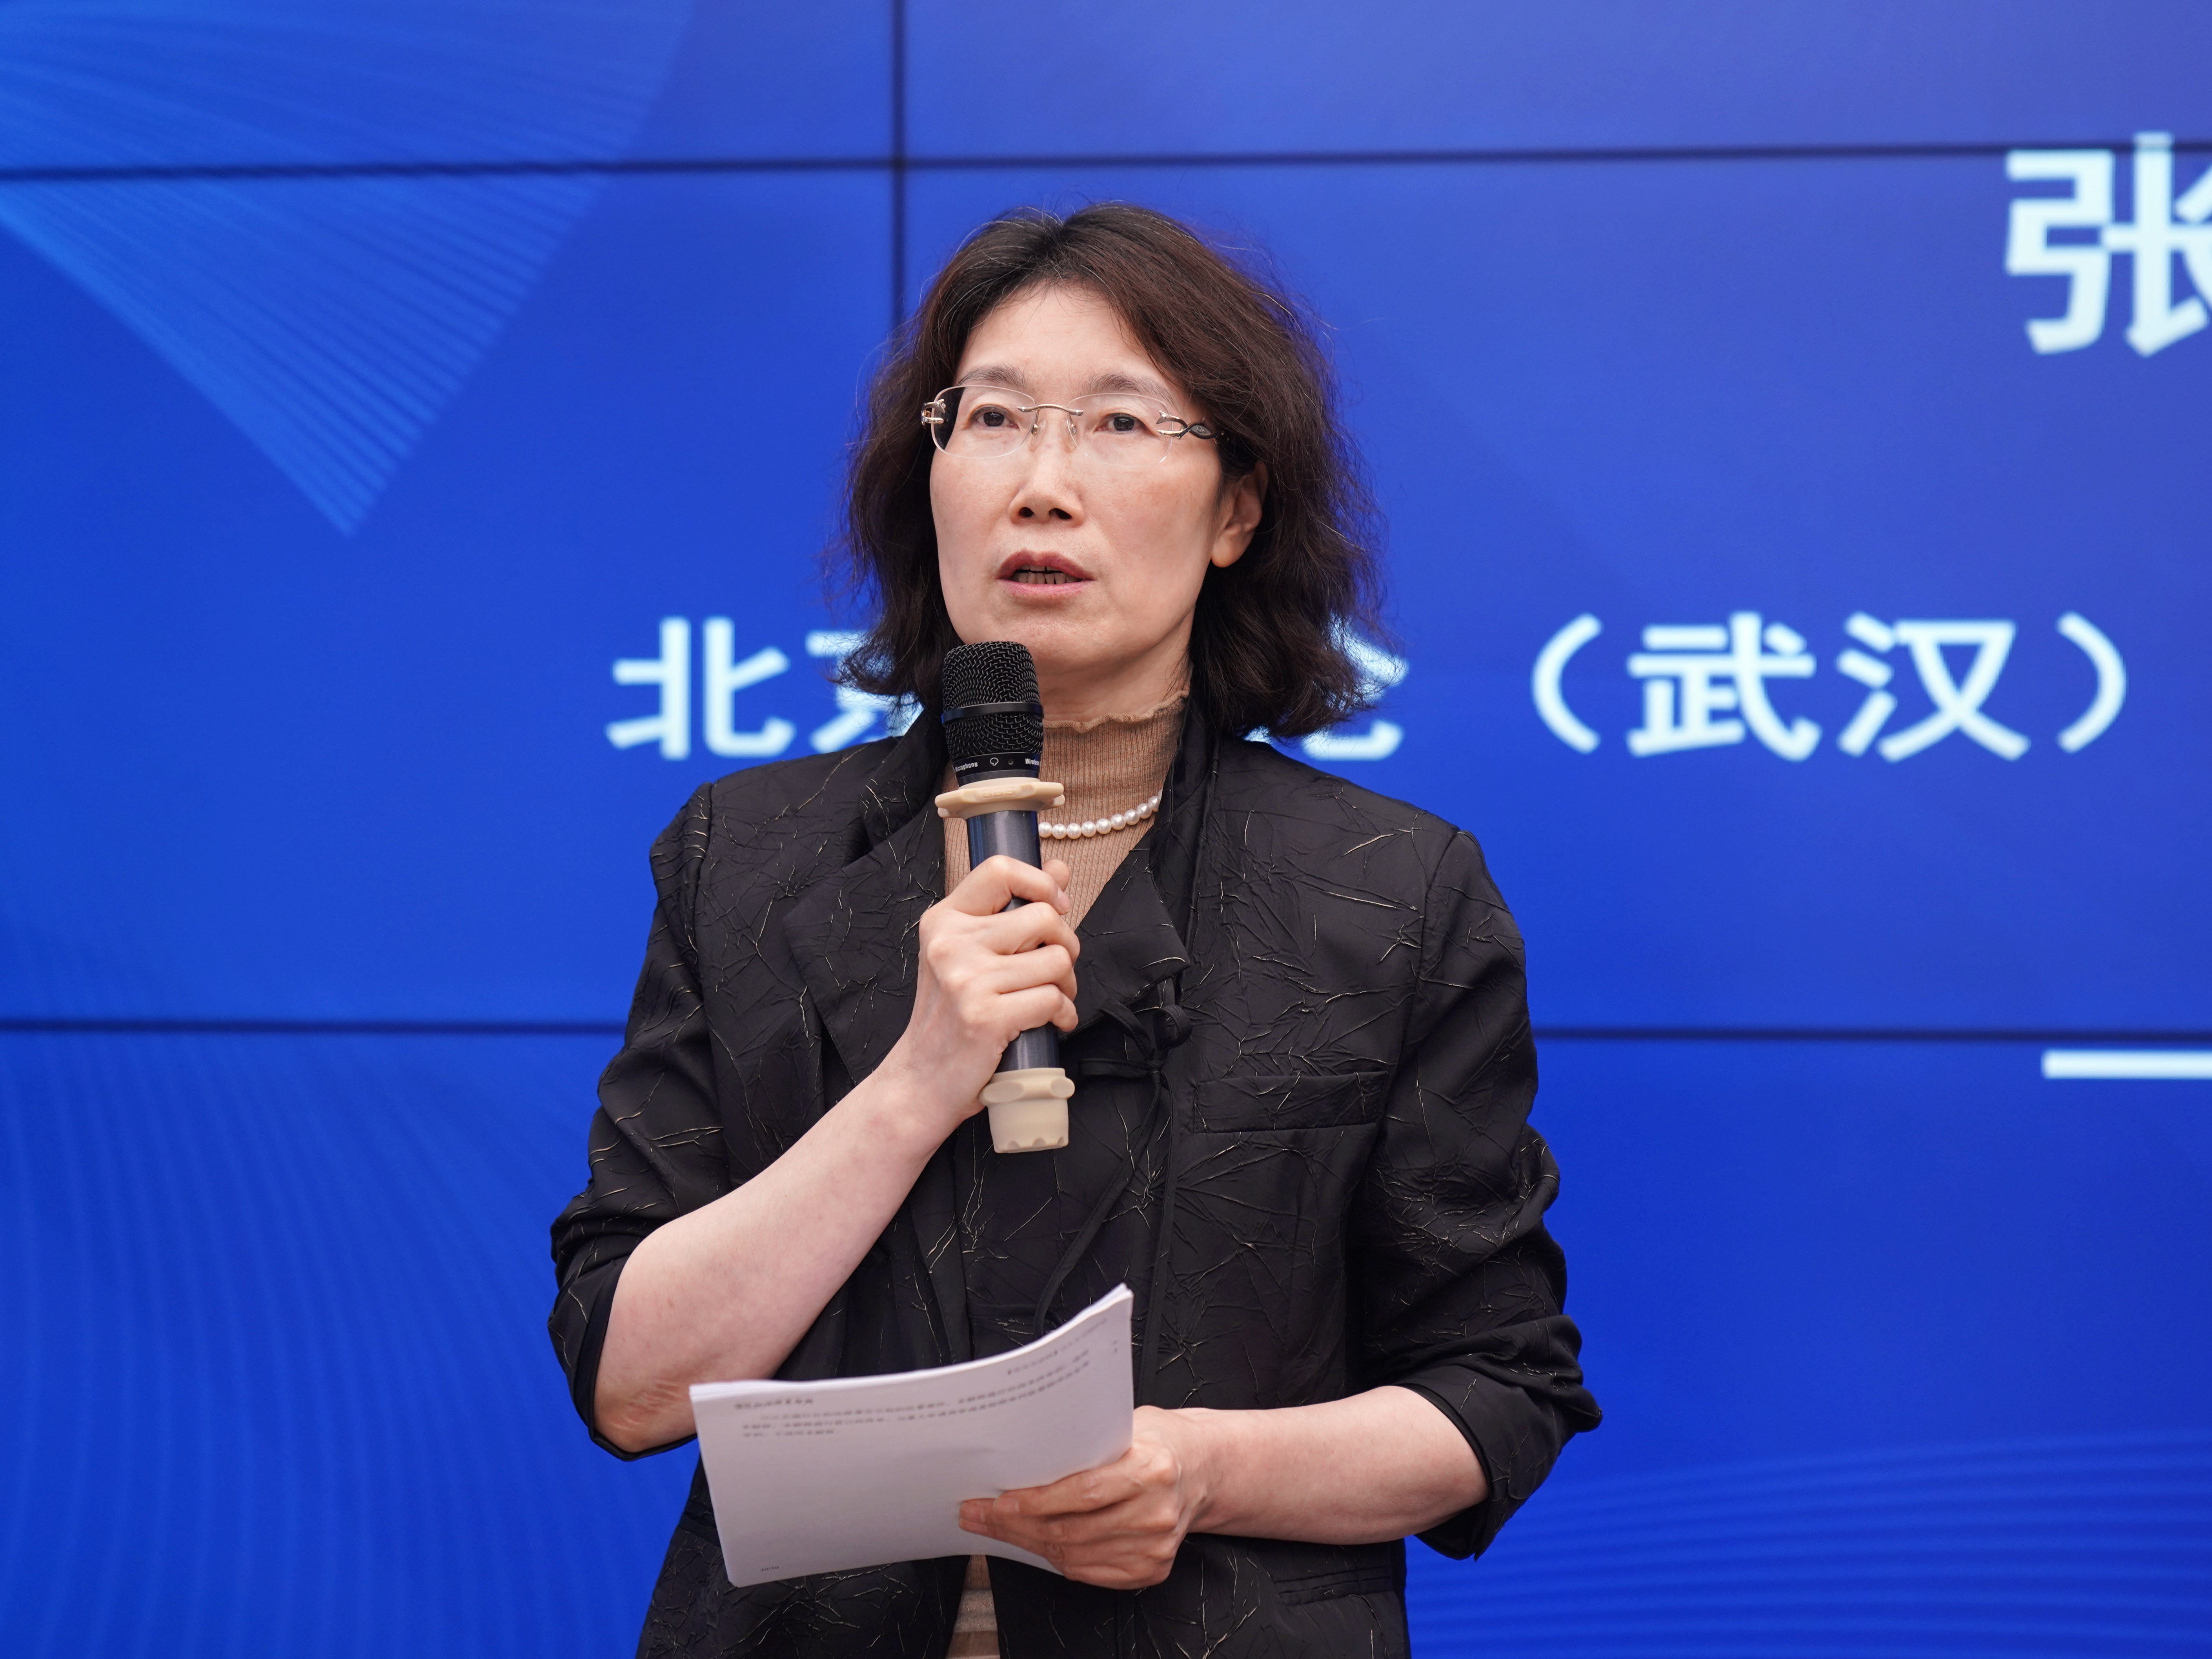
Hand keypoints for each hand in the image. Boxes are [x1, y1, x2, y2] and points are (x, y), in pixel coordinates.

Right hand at [881, 854, 1078, 1132]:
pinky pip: (1053, 1000)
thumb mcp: (967, 955)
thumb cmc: (949, 1017)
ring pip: (1057, 960)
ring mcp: (967, 980)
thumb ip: (1010, 911)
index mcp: (944, 920)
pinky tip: (1050, 1023)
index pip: (1000, 870)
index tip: (1055, 905)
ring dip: (1067, 985)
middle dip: (1065, 944)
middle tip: (1054, 969)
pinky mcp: (986, 1016)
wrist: (921, 1080)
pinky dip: (1063, 1015)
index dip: (1040, 882)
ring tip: (1050, 999)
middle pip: (1044, 916)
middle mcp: (951, 943)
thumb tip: (1058, 869)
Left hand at [958, 1407, 1212, 1589]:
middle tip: (979, 1516)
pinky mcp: (1152, 1568)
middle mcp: (1157, 1513)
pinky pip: (1090, 1572)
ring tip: (996, 1529)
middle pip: (1071, 1529)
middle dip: (1016, 1526)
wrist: (1202, 1468)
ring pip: (1074, 1555)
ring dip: (1028, 1544)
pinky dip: (1057, 1559)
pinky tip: (1034, 1544)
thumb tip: (1022, 1460)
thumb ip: (1085, 1445)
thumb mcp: (1126, 1426)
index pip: (1082, 1493)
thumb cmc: (1157, 1441)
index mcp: (1153, 1470)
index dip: (1035, 1502)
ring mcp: (1155, 1547)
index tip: (998, 1501)